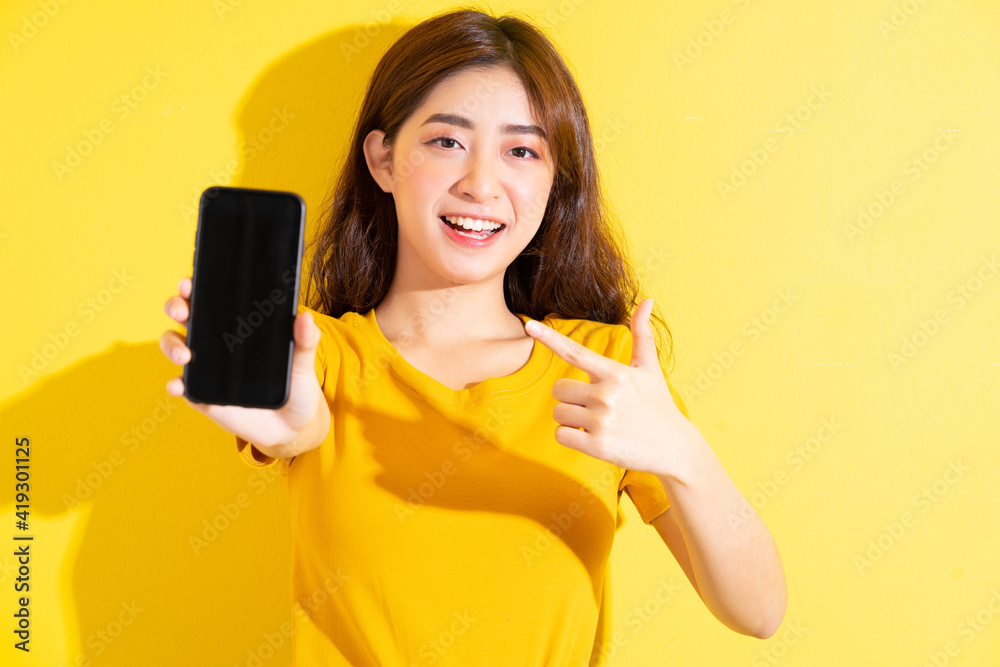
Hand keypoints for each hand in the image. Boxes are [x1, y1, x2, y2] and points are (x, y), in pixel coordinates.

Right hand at [159, 276, 328, 456]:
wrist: (293, 427)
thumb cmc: (296, 387)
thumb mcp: (302, 363)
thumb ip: (304, 342)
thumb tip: (305, 318)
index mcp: (238, 326)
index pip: (212, 299)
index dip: (196, 286)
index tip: (190, 282)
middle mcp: (217, 343)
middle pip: (186, 317)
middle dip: (177, 307)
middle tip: (183, 310)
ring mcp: (207, 369)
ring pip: (176, 346)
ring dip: (172, 345)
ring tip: (185, 355)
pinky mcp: (204, 396)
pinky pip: (183, 387)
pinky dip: (175, 385)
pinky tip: (178, 385)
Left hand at [524, 297, 704, 477]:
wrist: (674, 447)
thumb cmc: (658, 404)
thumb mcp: (650, 369)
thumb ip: (641, 335)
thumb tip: (647, 300)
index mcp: (615, 373)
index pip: (575, 352)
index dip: (549, 337)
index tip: (529, 325)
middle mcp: (607, 395)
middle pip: (558, 389)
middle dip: (570, 397)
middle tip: (594, 405)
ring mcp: (601, 421)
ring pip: (558, 413)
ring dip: (571, 418)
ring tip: (597, 422)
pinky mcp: (597, 446)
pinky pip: (561, 435)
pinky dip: (570, 437)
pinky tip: (592, 437)